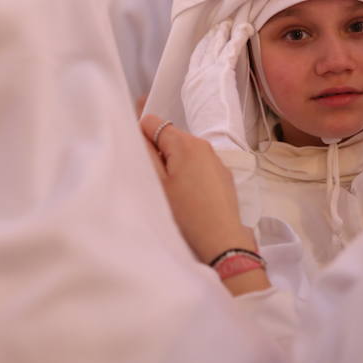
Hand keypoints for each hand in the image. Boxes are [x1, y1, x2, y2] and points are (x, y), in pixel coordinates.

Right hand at [140, 114, 267, 295]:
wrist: (220, 239)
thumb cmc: (185, 213)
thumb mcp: (157, 183)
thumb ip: (146, 153)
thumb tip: (140, 133)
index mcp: (184, 143)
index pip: (153, 122)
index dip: (142, 139)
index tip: (143, 163)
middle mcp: (203, 145)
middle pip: (169, 136)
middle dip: (159, 153)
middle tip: (157, 182)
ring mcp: (216, 159)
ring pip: (184, 152)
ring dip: (174, 164)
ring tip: (173, 192)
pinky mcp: (223, 174)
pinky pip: (199, 164)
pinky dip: (190, 173)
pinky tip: (189, 197)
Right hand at [181, 20, 253, 150]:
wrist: (215, 139)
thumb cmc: (212, 135)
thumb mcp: (202, 116)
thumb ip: (205, 104)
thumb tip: (210, 102)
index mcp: (189, 88)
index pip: (195, 60)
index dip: (202, 48)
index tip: (209, 39)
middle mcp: (195, 77)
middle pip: (204, 49)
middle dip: (213, 36)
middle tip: (221, 25)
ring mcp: (207, 73)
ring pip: (217, 45)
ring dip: (225, 32)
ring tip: (233, 24)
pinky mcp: (222, 72)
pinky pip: (231, 49)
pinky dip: (238, 37)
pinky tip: (245, 30)